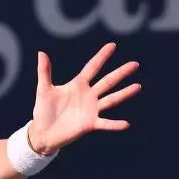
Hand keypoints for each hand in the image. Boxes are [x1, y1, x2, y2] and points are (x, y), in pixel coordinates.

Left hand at [28, 43, 142, 154]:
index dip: (101, 57)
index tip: (112, 45)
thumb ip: (44, 72)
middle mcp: (88, 95)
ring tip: (137, 86)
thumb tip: (41, 52)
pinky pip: (105, 123)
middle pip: (107, 82)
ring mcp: (91, 109)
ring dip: (124, 94)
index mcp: (78, 85)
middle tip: (135, 64)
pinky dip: (115, 124)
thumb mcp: (44, 90)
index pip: (92, 67)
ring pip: (111, 99)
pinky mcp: (90, 124)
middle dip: (121, 73)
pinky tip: (126, 124)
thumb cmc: (43, 111)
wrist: (42, 133)